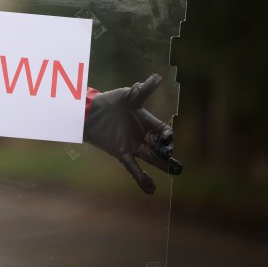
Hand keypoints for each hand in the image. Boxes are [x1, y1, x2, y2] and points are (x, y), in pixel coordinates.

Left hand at [83, 74, 182, 193]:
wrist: (89, 112)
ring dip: (162, 167)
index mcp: (147, 121)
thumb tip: (157, 77)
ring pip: (152, 159)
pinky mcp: (121, 153)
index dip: (166, 136)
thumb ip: (142, 91)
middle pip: (160, 148)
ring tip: (175, 174)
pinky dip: (141, 178)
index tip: (167, 139)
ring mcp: (133, 145)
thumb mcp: (127, 95)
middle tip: (178, 165)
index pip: (163, 131)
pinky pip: (133, 167)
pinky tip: (150, 189)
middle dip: (169, 155)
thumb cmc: (109, 101)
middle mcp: (143, 135)